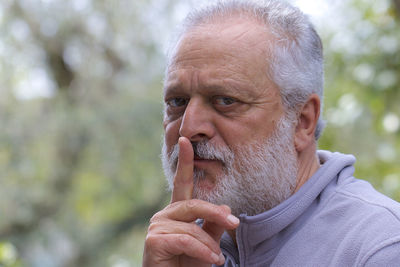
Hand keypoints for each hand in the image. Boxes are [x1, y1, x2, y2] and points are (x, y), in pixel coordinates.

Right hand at [143, 137, 239, 266]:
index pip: (181, 183)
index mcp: (176, 212)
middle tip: (235, 222)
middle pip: (194, 204)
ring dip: (209, 246)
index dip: (185, 161)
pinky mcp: (153, 240)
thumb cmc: (188, 265)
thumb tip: (226, 206)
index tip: (185, 140)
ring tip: (216, 261)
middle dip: (215, 214)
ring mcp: (156, 226)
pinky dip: (202, 252)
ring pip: (192, 227)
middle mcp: (164, 215)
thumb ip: (214, 226)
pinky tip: (210, 262)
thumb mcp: (207, 245)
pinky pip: (186, 240)